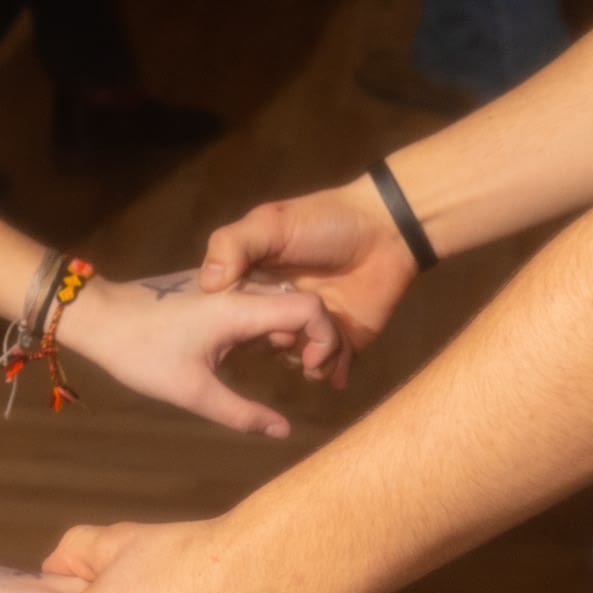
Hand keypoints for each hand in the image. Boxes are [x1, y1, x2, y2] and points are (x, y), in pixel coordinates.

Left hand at [62, 271, 341, 437]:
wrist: (99, 315)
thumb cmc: (141, 353)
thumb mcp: (192, 392)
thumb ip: (242, 414)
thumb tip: (283, 433)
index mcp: (240, 307)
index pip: (310, 308)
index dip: (325, 339)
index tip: (311, 373)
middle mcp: (240, 288)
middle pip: (301, 303)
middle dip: (314, 340)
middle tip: (308, 378)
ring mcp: (228, 285)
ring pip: (280, 302)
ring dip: (293, 333)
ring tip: (292, 371)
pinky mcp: (216, 290)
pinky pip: (259, 302)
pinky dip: (272, 326)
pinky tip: (263, 356)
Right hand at [198, 180, 421, 386]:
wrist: (386, 230)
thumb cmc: (323, 220)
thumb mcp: (270, 223)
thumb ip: (233, 245)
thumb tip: (206, 284)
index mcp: (255, 281)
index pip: (233, 316)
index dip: (241, 326)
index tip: (257, 322)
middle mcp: (279, 306)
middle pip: (263, 343)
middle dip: (276, 346)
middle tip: (291, 334)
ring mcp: (312, 325)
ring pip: (294, 360)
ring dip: (306, 361)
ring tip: (318, 350)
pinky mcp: (343, 340)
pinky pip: (329, 369)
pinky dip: (330, 371)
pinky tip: (336, 364)